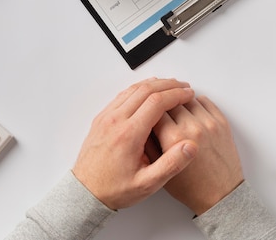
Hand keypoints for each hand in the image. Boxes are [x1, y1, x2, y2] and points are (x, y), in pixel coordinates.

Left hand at [72, 78, 198, 209]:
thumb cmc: (114, 189)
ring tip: (170, 86)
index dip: (176, 95)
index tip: (189, 94)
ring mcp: (106, 118)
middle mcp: (116, 121)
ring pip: (132, 89)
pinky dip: (138, 89)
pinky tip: (147, 92)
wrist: (85, 192)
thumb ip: (171, 165)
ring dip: (153, 84)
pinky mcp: (101, 119)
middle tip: (183, 86)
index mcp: (129, 134)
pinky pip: (122, 96)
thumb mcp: (147, 184)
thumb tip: (190, 146)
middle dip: (168, 85)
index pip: (157, 102)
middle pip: (145, 90)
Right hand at [152, 95, 243, 214]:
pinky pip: (205, 101)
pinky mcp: (222, 123)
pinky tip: (189, 110)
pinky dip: (195, 103)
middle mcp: (192, 127)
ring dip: (179, 102)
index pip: (155, 111)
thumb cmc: (191, 187)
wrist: (220, 196)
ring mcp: (209, 123)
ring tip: (173, 110)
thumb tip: (140, 127)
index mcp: (174, 138)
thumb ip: (147, 146)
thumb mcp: (160, 170)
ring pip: (187, 99)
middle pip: (171, 102)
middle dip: (162, 105)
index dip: (148, 111)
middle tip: (157, 109)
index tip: (145, 113)